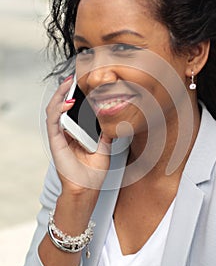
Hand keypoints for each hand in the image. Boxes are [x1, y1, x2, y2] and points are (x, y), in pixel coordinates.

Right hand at [46, 76, 111, 192]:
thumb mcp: (105, 145)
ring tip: (68, 84)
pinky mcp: (55, 141)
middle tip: (74, 78)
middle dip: (65, 90)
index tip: (82, 82)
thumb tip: (113, 117)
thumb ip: (105, 131)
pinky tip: (67, 103)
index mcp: (75, 131)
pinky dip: (58, 110)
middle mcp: (65, 131)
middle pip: (60, 105)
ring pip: (54, 110)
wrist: (88, 187)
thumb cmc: (94, 170)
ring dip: (60, 95)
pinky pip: (53, 122)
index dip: (73, 95)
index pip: (71, 109)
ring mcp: (59, 135)